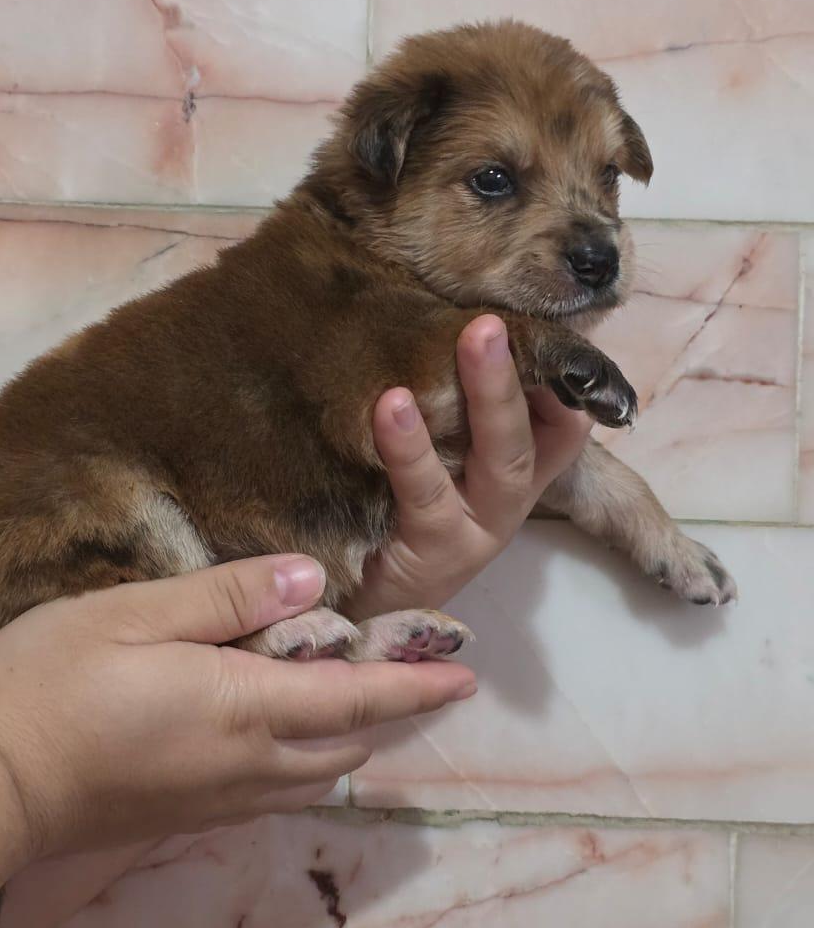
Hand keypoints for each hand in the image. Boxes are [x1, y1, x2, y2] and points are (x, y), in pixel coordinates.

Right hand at [0, 554, 476, 864]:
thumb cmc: (56, 681)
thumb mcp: (139, 614)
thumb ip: (232, 597)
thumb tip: (312, 579)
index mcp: (245, 707)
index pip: (357, 699)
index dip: (416, 687)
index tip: (466, 676)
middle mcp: (247, 765)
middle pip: (347, 745)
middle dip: (389, 711)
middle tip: (409, 670)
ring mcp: (218, 799)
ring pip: (316, 776)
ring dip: (349, 738)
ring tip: (354, 695)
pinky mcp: (188, 815)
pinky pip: (278, 791)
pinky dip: (307, 760)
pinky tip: (284, 730)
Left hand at [345, 315, 590, 618]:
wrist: (362, 603)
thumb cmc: (398, 518)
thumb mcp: (438, 462)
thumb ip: (452, 410)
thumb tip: (449, 326)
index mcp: (515, 475)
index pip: (564, 421)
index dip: (565, 379)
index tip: (544, 331)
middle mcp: (506, 503)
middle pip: (529, 435)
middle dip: (516, 377)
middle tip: (491, 323)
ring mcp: (475, 532)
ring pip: (498, 462)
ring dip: (486, 399)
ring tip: (467, 342)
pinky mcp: (433, 555)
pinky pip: (426, 497)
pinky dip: (410, 449)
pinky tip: (390, 407)